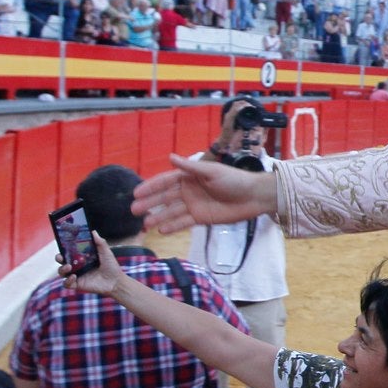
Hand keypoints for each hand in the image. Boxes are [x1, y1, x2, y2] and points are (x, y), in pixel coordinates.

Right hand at [57, 232, 122, 294]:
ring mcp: (77, 275)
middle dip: (58, 258)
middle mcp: (77, 266)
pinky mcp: (78, 285)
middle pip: (62, 261)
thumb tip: (93, 231)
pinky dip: (68, 281)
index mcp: (82, 257)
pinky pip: (67, 284)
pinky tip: (74, 277)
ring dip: (62, 269)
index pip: (69, 252)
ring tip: (69, 266)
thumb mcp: (106, 252)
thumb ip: (100, 242)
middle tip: (60, 256)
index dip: (63, 248)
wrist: (116, 281)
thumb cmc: (111, 266)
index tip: (61, 244)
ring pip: (62, 272)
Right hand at [131, 153, 277, 232]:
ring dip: (158, 218)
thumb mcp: (211, 172)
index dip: (151, 187)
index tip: (136, 193)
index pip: (166, 181)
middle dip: (149, 204)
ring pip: (171, 212)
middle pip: (165, 198)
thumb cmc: (234, 180)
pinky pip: (183, 222)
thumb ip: (190, 167)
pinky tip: (161, 230)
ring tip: (145, 225)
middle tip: (134, 210)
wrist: (253, 197)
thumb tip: (170, 156)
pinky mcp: (201, 218)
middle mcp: (189, 190)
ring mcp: (194, 205)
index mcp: (190, 176)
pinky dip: (172, 226)